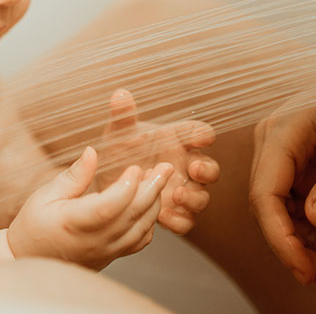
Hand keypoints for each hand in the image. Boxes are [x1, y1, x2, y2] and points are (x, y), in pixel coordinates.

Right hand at [7, 146, 173, 269]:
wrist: (29, 259)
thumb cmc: (33, 225)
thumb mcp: (44, 195)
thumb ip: (73, 176)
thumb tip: (92, 152)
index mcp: (75, 223)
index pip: (109, 207)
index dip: (127, 187)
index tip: (136, 167)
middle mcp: (95, 240)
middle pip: (133, 216)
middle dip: (153, 189)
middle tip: (165, 167)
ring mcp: (106, 251)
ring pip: (141, 229)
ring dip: (155, 203)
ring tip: (158, 179)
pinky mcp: (111, 256)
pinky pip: (139, 242)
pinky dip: (150, 222)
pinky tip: (149, 204)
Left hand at [98, 89, 217, 234]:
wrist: (105, 183)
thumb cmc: (119, 151)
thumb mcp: (118, 134)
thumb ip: (122, 116)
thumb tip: (120, 94)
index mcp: (178, 141)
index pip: (200, 133)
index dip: (203, 135)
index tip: (201, 137)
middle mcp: (185, 166)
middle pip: (210, 169)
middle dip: (207, 170)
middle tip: (194, 168)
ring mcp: (181, 191)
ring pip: (201, 197)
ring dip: (194, 198)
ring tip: (176, 195)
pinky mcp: (173, 213)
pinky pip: (186, 221)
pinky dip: (179, 220)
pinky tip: (163, 216)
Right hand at [249, 96, 315, 289]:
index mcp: (283, 130)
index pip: (265, 192)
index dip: (279, 237)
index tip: (301, 266)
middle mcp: (273, 141)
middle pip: (268, 208)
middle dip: (292, 246)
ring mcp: (281, 155)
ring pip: (279, 212)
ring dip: (301, 243)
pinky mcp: (294, 166)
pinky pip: (292, 206)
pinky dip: (308, 230)